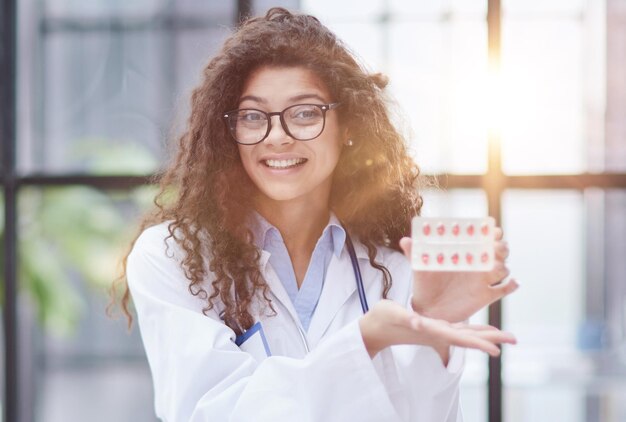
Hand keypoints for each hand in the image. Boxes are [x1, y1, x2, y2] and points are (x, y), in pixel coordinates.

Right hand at [359, 300, 515, 363]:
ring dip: (488, 335)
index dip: (477, 342)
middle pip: (469, 337)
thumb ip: (406, 319)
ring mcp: (438, 330)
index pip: (458, 337)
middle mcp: (438, 332)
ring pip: (468, 333)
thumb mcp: (394, 314)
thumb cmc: (384, 319)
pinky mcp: (436, 326)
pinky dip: (476, 329)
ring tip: (507, 337)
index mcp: (432, 330)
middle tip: (514, 340)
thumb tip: (417, 322)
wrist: (376, 327)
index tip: (495, 350)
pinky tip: (486, 330)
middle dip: (491, 338)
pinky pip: (461, 328)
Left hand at [400, 227, 518, 322]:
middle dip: (501, 246)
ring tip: (493, 266)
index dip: (491, 230)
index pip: (484, 236)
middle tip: (494, 247)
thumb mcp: (419, 266)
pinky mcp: (486, 295)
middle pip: (500, 249)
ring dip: (502, 265)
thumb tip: (405, 240)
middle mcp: (478, 263)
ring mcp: (483, 279)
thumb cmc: (425, 282)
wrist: (428, 308)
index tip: (490, 228)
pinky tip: (512, 282)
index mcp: (465, 252)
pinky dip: (512, 285)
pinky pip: (505, 289)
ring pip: (503, 268)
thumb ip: (413, 252)